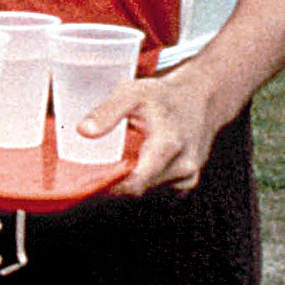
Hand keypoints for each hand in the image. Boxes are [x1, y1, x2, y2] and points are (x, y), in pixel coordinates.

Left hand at [79, 63, 230, 197]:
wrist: (200, 99)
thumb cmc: (163, 96)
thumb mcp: (132, 93)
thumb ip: (107, 111)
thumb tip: (84, 131)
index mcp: (168, 146)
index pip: (135, 183)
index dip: (108, 186)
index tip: (87, 180)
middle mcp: (183, 167)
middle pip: (138, 189)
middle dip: (115, 182)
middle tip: (95, 166)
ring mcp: (188, 177)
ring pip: (148, 191)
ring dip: (131, 181)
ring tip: (121, 158)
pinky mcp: (188, 182)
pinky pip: (159, 190)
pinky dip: (144, 180)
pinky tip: (138, 163)